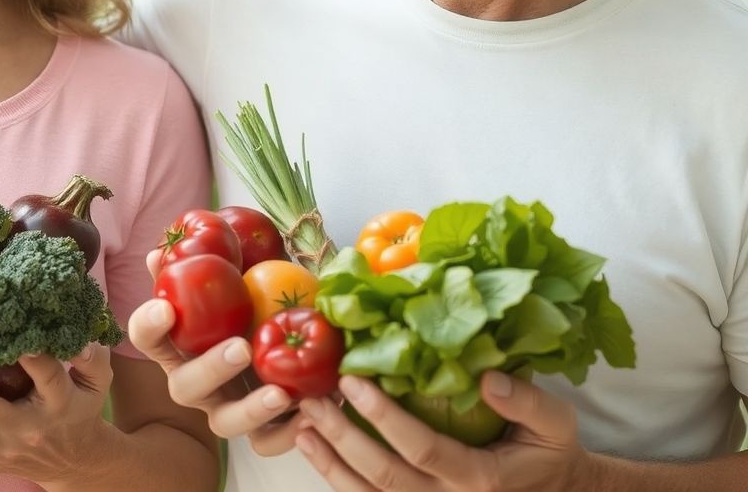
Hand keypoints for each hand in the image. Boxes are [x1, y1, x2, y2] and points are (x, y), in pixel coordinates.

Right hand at [126, 249, 302, 454]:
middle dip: (211, 369)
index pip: (146, 337)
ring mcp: (225, 409)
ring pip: (225, 423)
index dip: (148, 325)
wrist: (293, 339)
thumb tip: (162, 251)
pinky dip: (288, 433)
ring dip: (251, 410)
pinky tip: (311, 412)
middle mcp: (195, 382)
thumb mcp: (234, 277)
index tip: (165, 307)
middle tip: (242, 348)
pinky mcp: (259, 430)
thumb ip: (205, 264)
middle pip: (184, 387)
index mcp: (179, 344)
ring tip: (281, 393)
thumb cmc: (252, 301)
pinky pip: (267, 442)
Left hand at [294, 372, 594, 490]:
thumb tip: (486, 377)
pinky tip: (315, 452)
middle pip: (385, 476)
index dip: (384, 416)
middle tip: (313, 400)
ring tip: (302, 427)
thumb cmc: (550, 454)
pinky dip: (339, 480)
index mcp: (479, 478)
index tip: (353, 381)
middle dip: (343, 438)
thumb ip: (526, 402)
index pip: (422, 448)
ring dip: (331, 463)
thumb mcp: (556, 425)